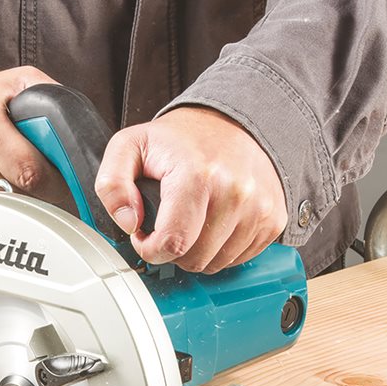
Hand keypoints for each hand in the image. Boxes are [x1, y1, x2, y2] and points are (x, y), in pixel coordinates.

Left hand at [95, 107, 287, 272]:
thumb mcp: (131, 147)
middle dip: (174, 249)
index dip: (151, 248)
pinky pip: (240, 258)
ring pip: (217, 264)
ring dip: (199, 250)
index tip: (146, 234)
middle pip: (194, 259)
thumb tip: (129, 223)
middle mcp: (235, 193)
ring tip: (193, 219)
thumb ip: (112, 184)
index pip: (172, 243)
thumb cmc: (182, 140)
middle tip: (170, 221)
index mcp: (197, 176)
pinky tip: (215, 222)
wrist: (235, 121)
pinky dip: (223, 248)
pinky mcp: (274, 219)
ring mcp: (259, 208)